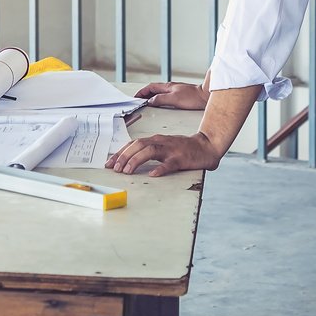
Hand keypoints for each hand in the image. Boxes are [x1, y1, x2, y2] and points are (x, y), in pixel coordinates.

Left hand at [105, 132, 219, 176]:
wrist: (206, 146)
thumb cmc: (183, 148)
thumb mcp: (163, 147)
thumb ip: (149, 151)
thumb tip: (129, 160)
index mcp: (155, 140)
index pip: (133, 144)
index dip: (120, 153)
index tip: (109, 163)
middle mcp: (160, 142)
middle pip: (138, 145)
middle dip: (124, 156)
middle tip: (115, 168)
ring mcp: (171, 150)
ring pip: (150, 151)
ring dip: (136, 160)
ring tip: (127, 171)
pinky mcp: (181, 159)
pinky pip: (169, 164)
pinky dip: (160, 169)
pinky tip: (153, 174)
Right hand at [135, 82, 208, 109]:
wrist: (206, 96)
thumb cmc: (193, 97)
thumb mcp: (174, 99)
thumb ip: (160, 99)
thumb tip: (150, 101)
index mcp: (167, 87)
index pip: (150, 87)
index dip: (142, 92)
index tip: (136, 97)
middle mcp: (170, 87)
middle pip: (154, 89)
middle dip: (145, 93)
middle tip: (139, 100)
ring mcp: (175, 91)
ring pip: (160, 92)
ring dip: (152, 96)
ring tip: (147, 102)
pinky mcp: (181, 95)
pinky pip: (166, 95)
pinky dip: (159, 98)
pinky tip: (161, 103)